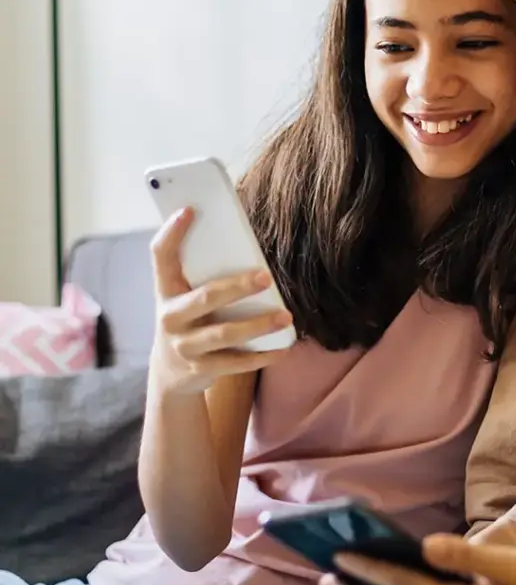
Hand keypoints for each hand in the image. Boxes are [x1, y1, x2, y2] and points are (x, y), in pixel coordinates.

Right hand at [149, 208, 292, 394]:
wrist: (171, 374)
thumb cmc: (188, 321)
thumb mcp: (184, 298)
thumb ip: (203, 276)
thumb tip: (248, 247)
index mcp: (166, 291)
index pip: (161, 256)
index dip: (172, 233)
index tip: (189, 210)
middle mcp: (171, 318)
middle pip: (205, 298)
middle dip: (238, 287)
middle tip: (267, 277)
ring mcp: (185, 346)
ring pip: (225, 334)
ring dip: (258, 326)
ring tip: (285, 316)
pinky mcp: (201, 369)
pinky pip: (236, 363)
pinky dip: (262, 356)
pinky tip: (283, 349)